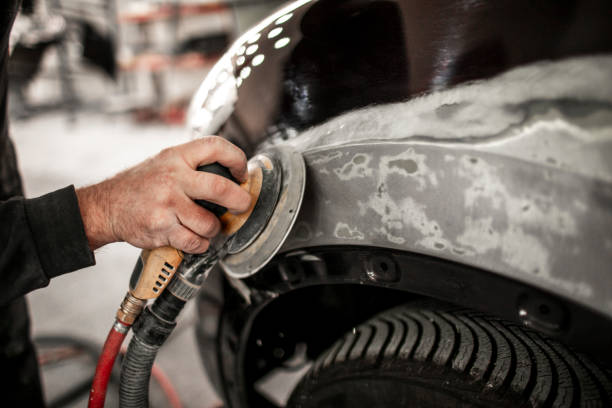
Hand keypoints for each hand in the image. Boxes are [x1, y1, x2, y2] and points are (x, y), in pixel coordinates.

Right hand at [76, 136, 250, 252]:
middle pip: (221, 189)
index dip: (237, 159)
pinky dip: (200, 244)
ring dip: (214, 229)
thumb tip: (232, 175)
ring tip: (207, 226)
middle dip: (239, 201)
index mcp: (177, 157)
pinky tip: (193, 238)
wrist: (107, 207)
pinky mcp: (162, 228)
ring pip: (209, 223)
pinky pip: (195, 242)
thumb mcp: (165, 162)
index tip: (242, 174)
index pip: (216, 147)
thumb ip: (193, 164)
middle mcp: (173, 178)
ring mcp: (167, 204)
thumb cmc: (141, 186)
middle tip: (242, 206)